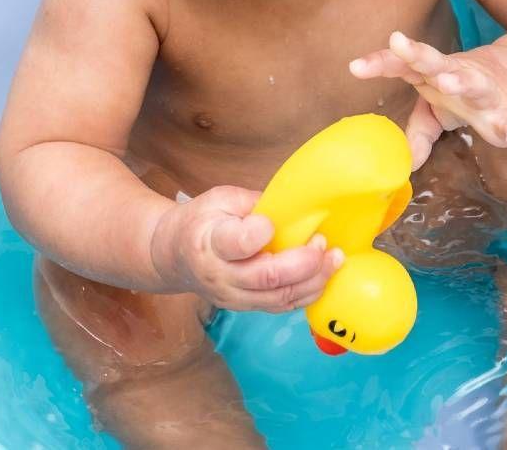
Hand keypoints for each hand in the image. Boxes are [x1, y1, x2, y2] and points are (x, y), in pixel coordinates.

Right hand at [149, 185, 343, 311]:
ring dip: (314, 281)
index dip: (260, 234)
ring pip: (280, 298)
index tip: (272, 222)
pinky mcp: (245, 307)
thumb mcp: (219, 198)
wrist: (172, 256)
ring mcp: (233, 297)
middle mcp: (221, 275)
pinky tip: (322, 276)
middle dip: (305, 263)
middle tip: (324, 244)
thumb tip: (294, 205)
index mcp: (209, 241)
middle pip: (268, 278)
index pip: (237, 244)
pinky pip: (281, 306)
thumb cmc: (199, 221)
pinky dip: (307, 293)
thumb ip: (254, 202)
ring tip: (334, 260)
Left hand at [349, 31, 506, 168]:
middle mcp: (458, 75)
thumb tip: (405, 162)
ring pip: (473, 83)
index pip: (403, 64)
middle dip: (417, 54)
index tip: (355, 67)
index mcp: (433, 73)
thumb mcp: (436, 111)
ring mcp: (486, 91)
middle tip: (399, 44)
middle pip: (435, 61)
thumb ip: (418, 131)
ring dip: (460, 82)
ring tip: (447, 83)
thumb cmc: (464, 95)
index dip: (380, 63)